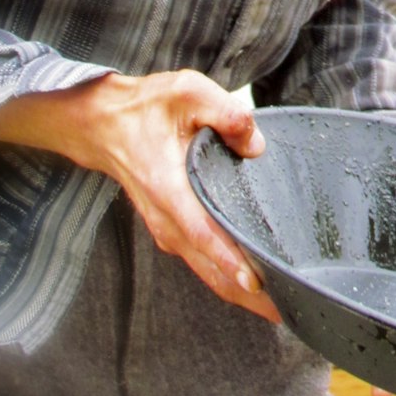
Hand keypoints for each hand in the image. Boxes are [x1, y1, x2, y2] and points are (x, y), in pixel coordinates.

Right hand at [0, 69, 280, 323]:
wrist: (105, 124)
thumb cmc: (148, 107)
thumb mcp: (188, 91)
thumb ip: (226, 113)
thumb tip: (254, 145)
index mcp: (168, 188)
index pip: (201, 232)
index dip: (228, 258)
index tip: (256, 282)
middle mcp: (166, 219)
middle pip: (209, 267)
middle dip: (248, 292)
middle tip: (291, 304)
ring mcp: (168, 229)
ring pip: (207, 271)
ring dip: (241, 290)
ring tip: (282, 305)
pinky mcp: (173, 229)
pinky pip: (203, 261)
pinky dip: (228, 276)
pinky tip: (256, 283)